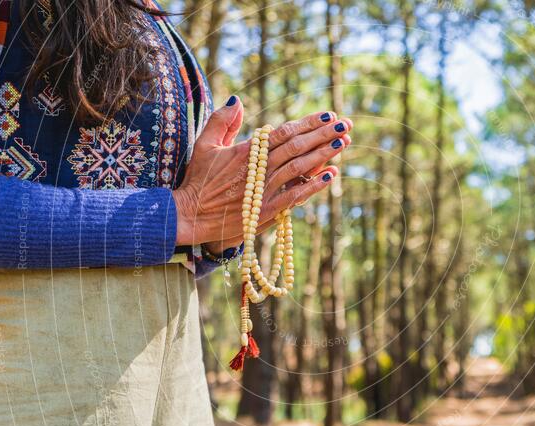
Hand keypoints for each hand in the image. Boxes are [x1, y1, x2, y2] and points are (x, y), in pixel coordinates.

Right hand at [173, 96, 352, 251]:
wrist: (189, 216)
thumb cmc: (197, 181)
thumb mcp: (204, 145)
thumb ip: (222, 121)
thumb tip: (237, 100)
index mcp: (245, 151)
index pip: (284, 132)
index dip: (308, 122)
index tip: (327, 114)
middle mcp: (257, 169)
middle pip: (297, 147)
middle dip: (323, 134)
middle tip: (345, 123)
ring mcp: (264, 191)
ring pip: (299, 168)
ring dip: (324, 154)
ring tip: (344, 142)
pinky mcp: (266, 211)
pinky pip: (295, 196)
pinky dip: (314, 186)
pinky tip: (332, 175)